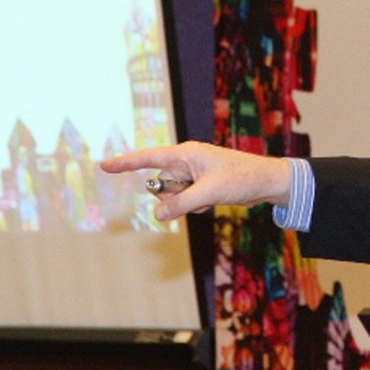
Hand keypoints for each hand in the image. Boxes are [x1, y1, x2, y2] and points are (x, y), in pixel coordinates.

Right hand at [100, 141, 290, 222]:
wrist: (265, 182)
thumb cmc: (240, 179)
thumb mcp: (207, 193)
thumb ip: (180, 204)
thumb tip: (158, 216)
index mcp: (184, 153)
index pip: (147, 158)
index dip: (124, 163)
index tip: (103, 165)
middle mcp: (185, 161)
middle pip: (161, 185)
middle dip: (173, 197)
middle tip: (199, 195)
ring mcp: (192, 174)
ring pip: (173, 196)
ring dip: (187, 203)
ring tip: (210, 197)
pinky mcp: (199, 185)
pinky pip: (185, 200)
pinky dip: (195, 205)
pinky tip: (213, 200)